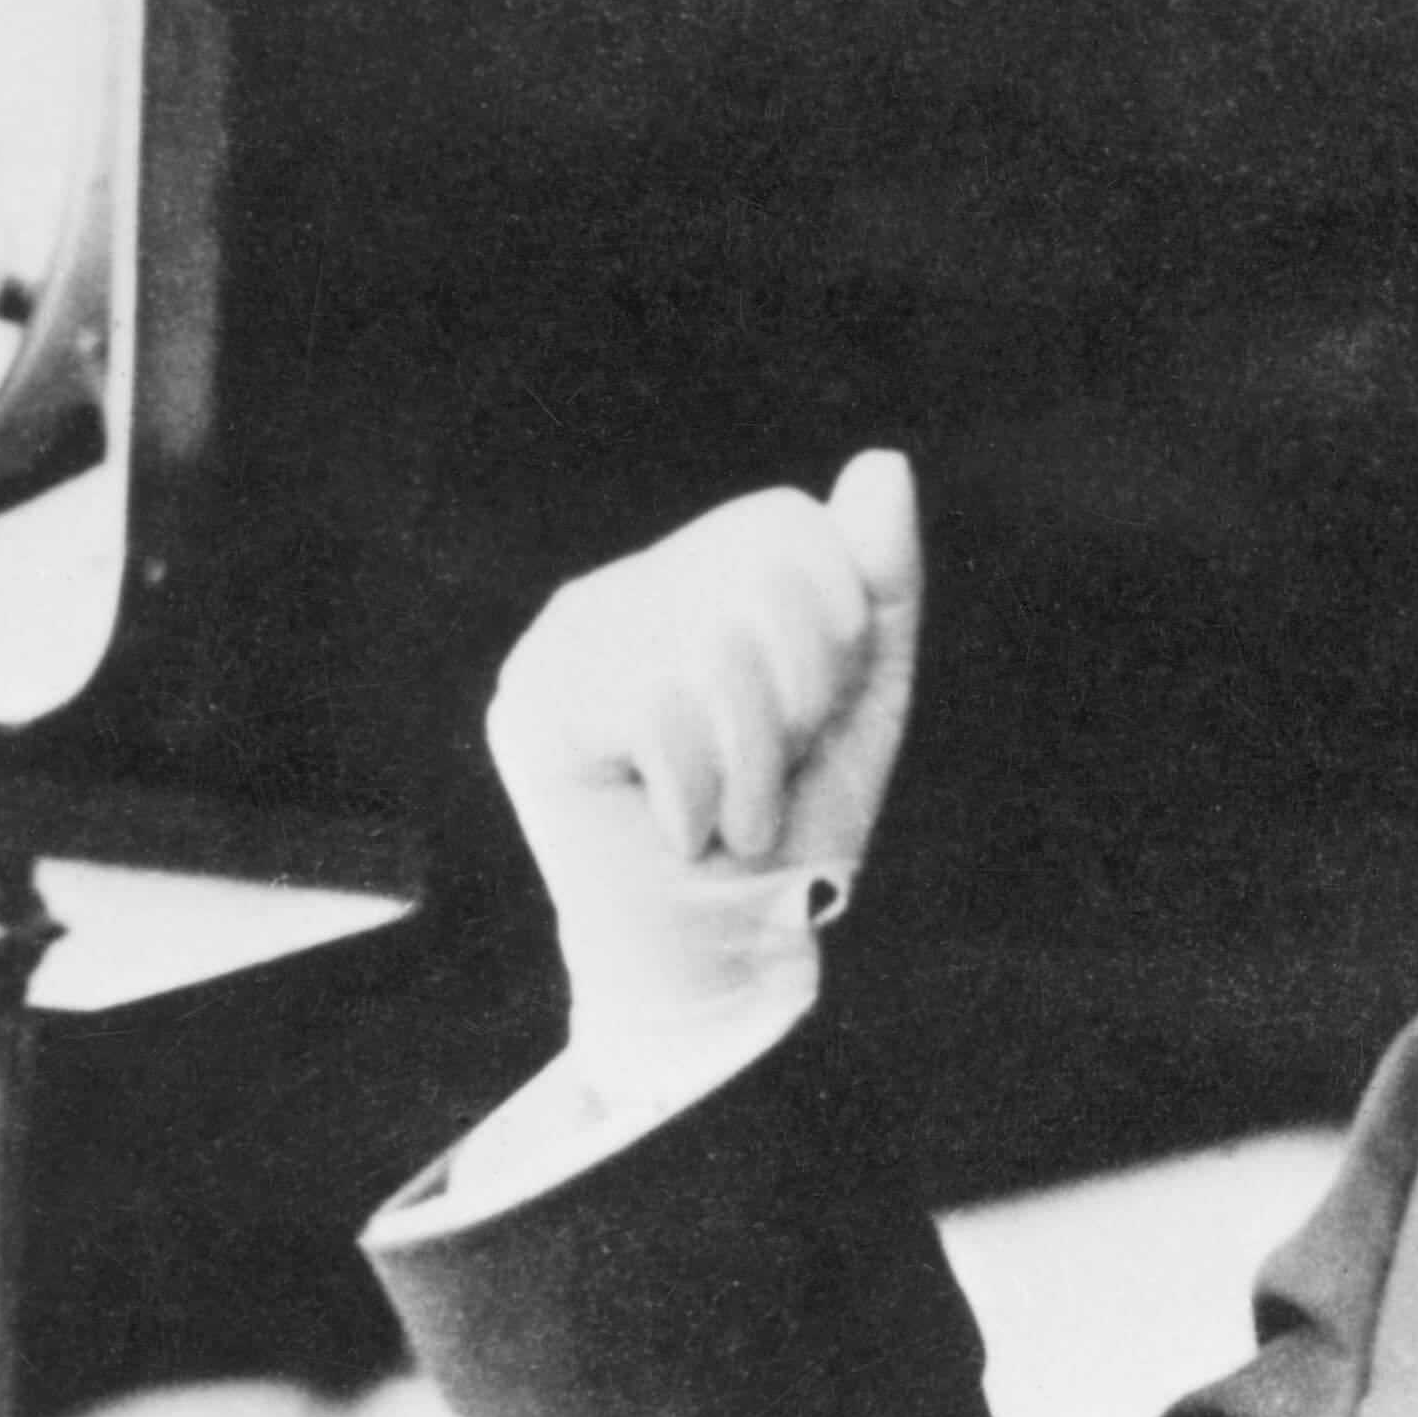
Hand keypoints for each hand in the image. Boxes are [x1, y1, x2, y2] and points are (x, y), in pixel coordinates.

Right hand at [485, 449, 923, 1045]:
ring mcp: (568, 639)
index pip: (785, 528)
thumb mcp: (862, 702)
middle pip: (751, 581)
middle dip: (794, 707)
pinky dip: (693, 791)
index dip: (831, 628)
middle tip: (767, 785)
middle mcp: (630, 588)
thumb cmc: (792, 829)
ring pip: (703, 650)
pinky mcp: (532, 703)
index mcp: (706, 575)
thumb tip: (885, 461)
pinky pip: (648, 704)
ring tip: (731, 821)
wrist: (717, 955)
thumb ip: (880, 584)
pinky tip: (675, 831)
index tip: (817, 717)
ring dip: (748, 769)